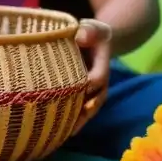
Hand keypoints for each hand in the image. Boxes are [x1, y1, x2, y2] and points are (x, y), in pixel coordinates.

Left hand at [71, 18, 111, 133]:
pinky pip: (81, 110)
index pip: (96, 79)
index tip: (69, 90)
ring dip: (78, 121)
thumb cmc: (91, 33)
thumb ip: (88, 30)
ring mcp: (93, 92)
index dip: (85, 85)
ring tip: (63, 133)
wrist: (96, 41)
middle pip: (94, 101)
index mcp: (102, 66)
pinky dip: (72, 121)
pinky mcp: (85, 96)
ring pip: (88, 110)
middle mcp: (100, 83)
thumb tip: (80, 38)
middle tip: (68, 124)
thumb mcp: (92, 27)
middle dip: (82, 112)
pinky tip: (59, 131)